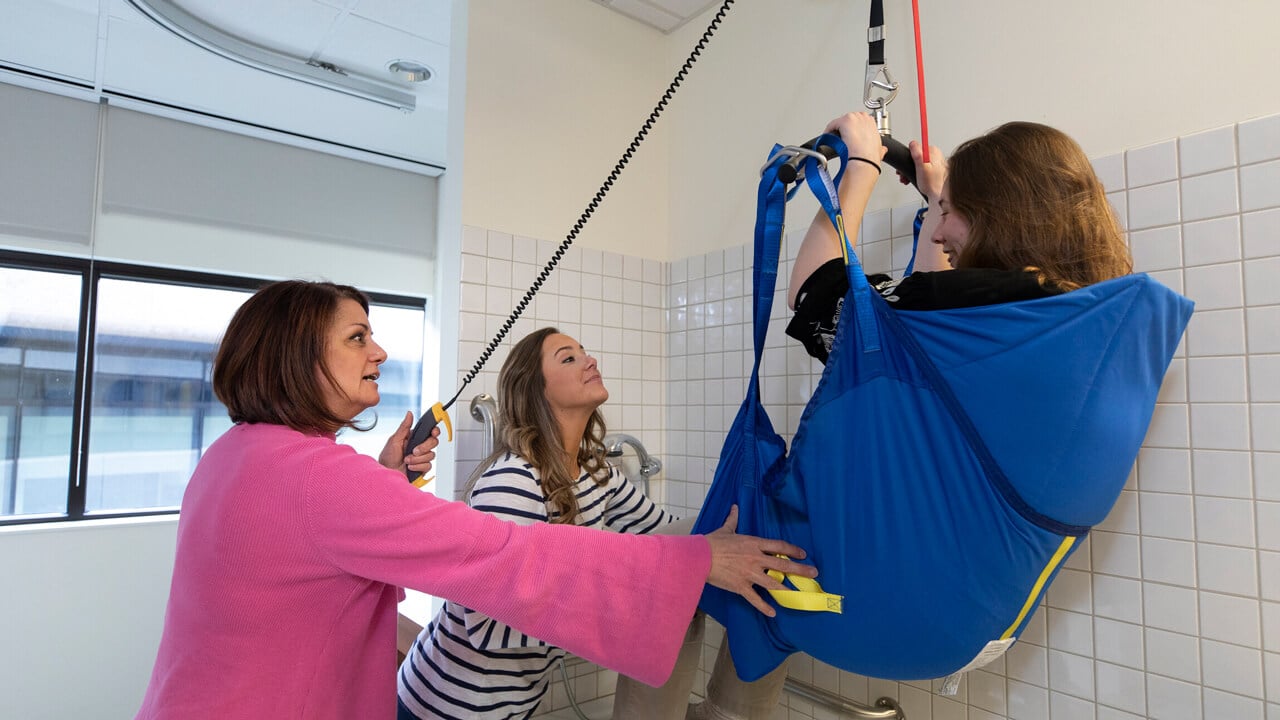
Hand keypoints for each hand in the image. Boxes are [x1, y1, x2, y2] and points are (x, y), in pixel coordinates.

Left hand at [378, 411, 440, 474]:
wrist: (387, 474)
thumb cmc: (387, 458)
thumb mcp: (394, 440)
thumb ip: (404, 427)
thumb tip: (409, 414)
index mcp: (414, 438)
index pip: (429, 431)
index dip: (434, 431)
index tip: (433, 432)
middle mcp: (420, 447)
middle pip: (434, 442)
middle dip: (424, 447)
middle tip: (414, 451)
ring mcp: (422, 457)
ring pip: (431, 455)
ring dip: (417, 459)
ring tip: (407, 460)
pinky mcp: (423, 467)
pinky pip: (428, 465)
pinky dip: (418, 466)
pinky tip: (410, 467)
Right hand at [703, 506, 817, 616]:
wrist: (699, 557)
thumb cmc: (713, 542)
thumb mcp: (726, 529)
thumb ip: (733, 518)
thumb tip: (735, 507)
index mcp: (754, 543)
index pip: (779, 546)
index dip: (793, 550)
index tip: (803, 554)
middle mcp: (756, 559)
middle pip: (783, 565)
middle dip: (800, 569)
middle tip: (814, 573)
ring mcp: (749, 574)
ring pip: (774, 583)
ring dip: (787, 588)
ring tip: (797, 593)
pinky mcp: (741, 586)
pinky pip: (756, 599)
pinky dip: (764, 607)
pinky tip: (773, 613)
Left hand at [825, 112, 886, 168]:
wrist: (864, 159)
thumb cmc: (871, 157)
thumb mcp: (880, 151)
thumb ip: (880, 148)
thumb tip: (882, 150)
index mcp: (872, 123)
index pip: (860, 120)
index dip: (852, 128)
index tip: (847, 136)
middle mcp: (864, 118)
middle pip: (849, 119)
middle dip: (844, 128)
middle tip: (839, 138)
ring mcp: (855, 118)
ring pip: (841, 120)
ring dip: (836, 129)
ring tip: (833, 139)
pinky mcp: (845, 120)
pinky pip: (833, 123)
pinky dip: (828, 130)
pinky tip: (827, 137)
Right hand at [908, 140, 946, 200]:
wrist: (940, 195)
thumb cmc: (933, 184)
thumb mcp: (922, 167)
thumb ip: (918, 154)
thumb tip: (913, 143)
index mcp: (932, 151)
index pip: (915, 148)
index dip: (908, 158)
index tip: (906, 166)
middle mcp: (934, 155)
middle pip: (915, 156)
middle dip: (908, 166)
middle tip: (905, 175)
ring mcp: (934, 162)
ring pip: (917, 163)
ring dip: (910, 170)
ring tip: (909, 179)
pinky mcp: (933, 169)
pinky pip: (921, 168)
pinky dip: (916, 173)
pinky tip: (915, 179)